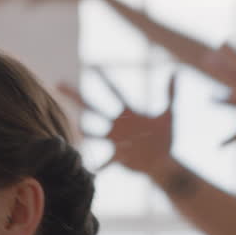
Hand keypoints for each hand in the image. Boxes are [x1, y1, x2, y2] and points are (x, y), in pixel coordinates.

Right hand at [58, 69, 177, 175]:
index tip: (93, 66)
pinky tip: (91, 168)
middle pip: (93, 107)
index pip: (114, 91)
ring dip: (87, 129)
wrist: (163, 161)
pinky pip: (106, 162)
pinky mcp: (119, 157)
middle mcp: (117, 125)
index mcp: (128, 112)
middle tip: (59, 84)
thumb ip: (171, 93)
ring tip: (77, 124)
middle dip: (76, 96)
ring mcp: (115, 140)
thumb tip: (175, 72)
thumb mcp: (169, 115)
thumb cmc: (165, 137)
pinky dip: (100, 166)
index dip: (104, 79)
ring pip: (94, 132)